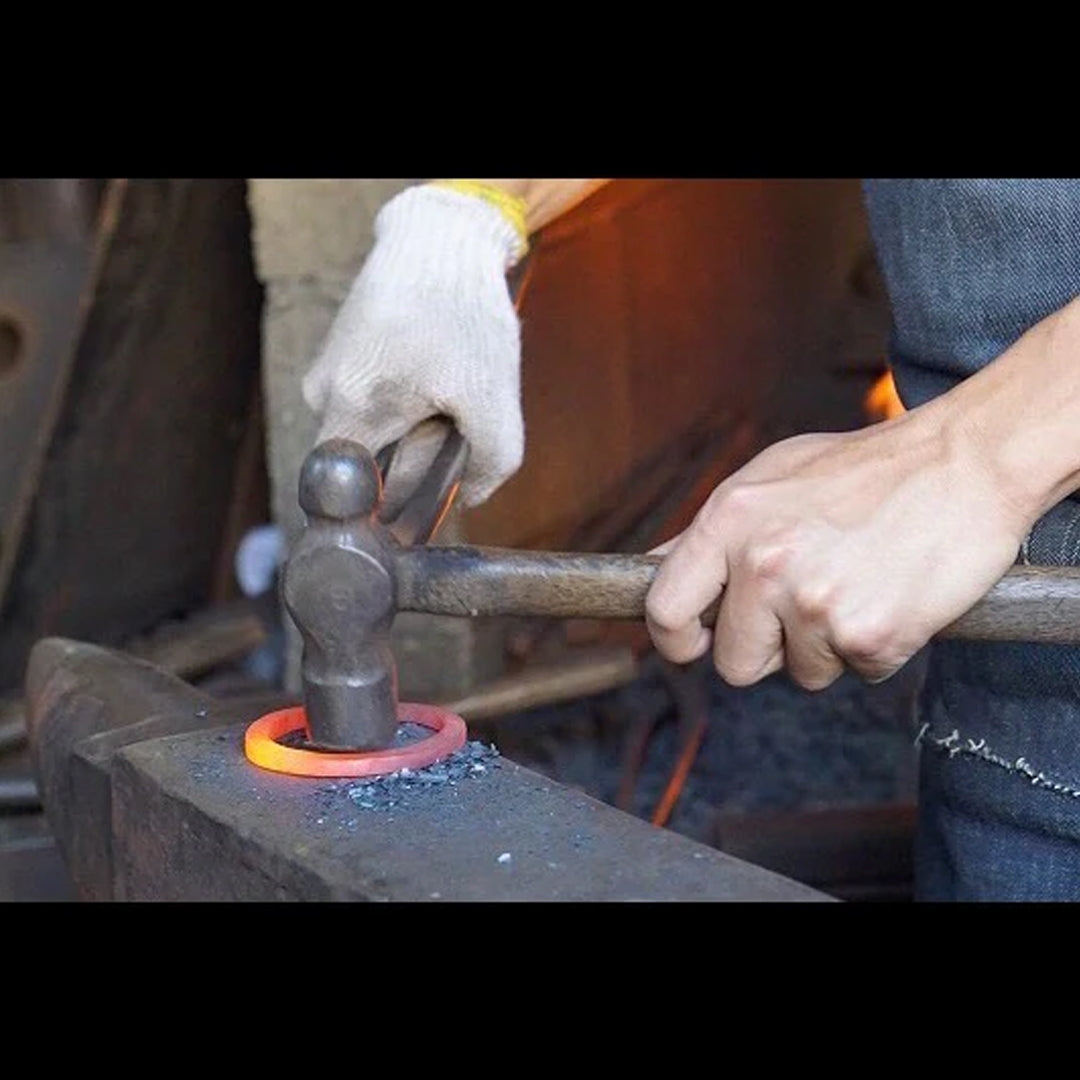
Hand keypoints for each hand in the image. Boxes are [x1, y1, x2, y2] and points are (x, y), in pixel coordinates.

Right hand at [302, 184, 524, 506]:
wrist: (442, 234)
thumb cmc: (462, 311)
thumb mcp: (493, 397)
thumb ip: (490, 463)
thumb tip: (471, 497)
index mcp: (348, 409)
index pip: (341, 495)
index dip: (378, 515)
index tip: (408, 518)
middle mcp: (325, 392)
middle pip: (366, 464)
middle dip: (413, 459)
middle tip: (450, 428)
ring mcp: (333, 370)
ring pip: (377, 429)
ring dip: (418, 425)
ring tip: (449, 387)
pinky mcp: (348, 353)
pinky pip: (379, 399)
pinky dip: (413, 397)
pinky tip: (439, 368)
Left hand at [644, 402, 1030, 688]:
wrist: (966, 461)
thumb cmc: (865, 470)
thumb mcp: (770, 479)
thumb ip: (710, 533)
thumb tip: (653, 569)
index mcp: (729, 520)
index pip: (664, 609)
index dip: (676, 639)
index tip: (695, 643)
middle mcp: (763, 564)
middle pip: (734, 663)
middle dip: (767, 648)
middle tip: (808, 606)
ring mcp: (814, 604)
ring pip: (801, 673)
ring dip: (828, 646)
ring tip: (859, 584)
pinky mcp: (868, 636)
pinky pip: (858, 673)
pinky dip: (877, 648)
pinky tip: (893, 597)